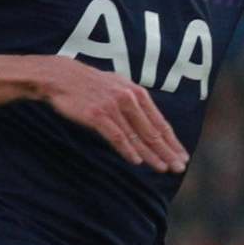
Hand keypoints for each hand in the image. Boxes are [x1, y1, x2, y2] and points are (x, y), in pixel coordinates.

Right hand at [38, 59, 188, 173]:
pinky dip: (127, 149)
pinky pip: (116, 136)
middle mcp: (129, 99)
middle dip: (168, 151)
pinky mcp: (97, 115)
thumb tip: (147, 120)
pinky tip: (136, 161)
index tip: (182, 156)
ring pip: (137, 136)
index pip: (160, 122)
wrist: (61, 76)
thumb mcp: (117, 87)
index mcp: (137, 93)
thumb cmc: (89, 84)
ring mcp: (113, 107)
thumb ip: (133, 102)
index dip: (173, 141)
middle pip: (152, 131)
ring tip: (163, 168)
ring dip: (151, 154)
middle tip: (179, 167)